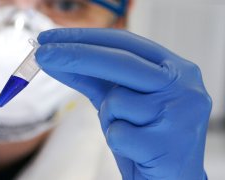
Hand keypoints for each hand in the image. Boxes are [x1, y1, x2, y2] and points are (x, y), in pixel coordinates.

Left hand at [35, 29, 211, 179]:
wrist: (170, 178)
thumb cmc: (145, 136)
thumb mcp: (121, 102)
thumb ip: (95, 78)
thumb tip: (57, 59)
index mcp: (174, 68)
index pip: (125, 42)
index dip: (85, 38)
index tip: (52, 39)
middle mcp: (183, 85)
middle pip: (119, 61)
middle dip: (76, 56)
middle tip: (42, 54)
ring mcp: (180, 113)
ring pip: (116, 102)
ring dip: (109, 118)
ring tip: (130, 131)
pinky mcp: (169, 144)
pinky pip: (118, 133)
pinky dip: (117, 141)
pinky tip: (136, 149)